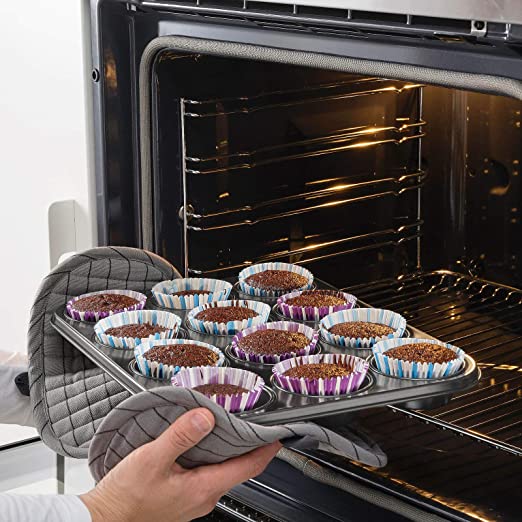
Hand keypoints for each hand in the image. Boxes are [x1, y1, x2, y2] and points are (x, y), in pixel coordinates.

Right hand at [81, 408, 280, 521]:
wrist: (103, 519)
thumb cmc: (126, 497)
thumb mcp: (153, 459)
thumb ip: (181, 436)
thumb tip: (206, 416)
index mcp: (203, 488)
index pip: (248, 467)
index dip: (266, 449)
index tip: (279, 434)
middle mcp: (203, 497)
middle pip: (238, 468)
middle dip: (248, 445)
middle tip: (252, 423)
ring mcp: (192, 500)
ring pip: (221, 471)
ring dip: (227, 450)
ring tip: (226, 426)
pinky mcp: (181, 498)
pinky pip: (205, 474)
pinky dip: (210, 457)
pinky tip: (199, 443)